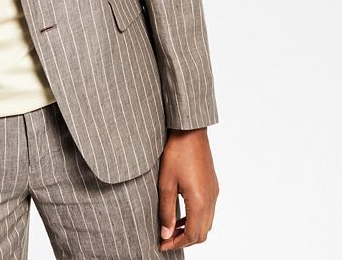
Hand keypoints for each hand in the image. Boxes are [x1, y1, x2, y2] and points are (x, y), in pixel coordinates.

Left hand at [158, 128, 218, 250]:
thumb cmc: (176, 152)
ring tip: (172, 227)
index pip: (192, 235)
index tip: (162, 244)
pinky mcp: (213, 185)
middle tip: (166, 239)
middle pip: (202, 233)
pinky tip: (181, 211)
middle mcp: (211, 200)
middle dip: (184, 240)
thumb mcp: (166, 183)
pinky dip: (196, 218)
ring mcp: (214, 192)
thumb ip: (166, 211)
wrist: (190, 130)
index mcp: (200, 202)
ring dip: (191, 229)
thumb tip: (166, 234)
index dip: (177, 243)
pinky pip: (208, 210)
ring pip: (207, 223)